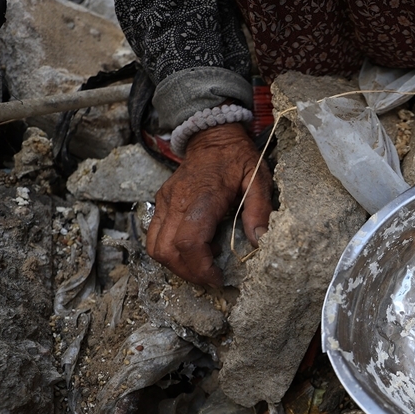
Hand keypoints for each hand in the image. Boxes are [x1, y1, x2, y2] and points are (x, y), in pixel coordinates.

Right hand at [146, 123, 272, 286]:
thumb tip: (259, 240)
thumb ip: (259, 209)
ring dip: (176, 265)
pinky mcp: (161, 203)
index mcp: (202, 198)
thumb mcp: (257, 178)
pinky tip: (195, 247)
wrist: (212, 135)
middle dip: (189, 273)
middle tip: (211, 278)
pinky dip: (170, 251)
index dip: (201, 268)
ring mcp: (165, 202)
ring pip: (156, 247)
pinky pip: (155, 236)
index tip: (218, 278)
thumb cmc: (237, 157)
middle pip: (168, 251)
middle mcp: (176, 202)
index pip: (189, 243)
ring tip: (202, 265)